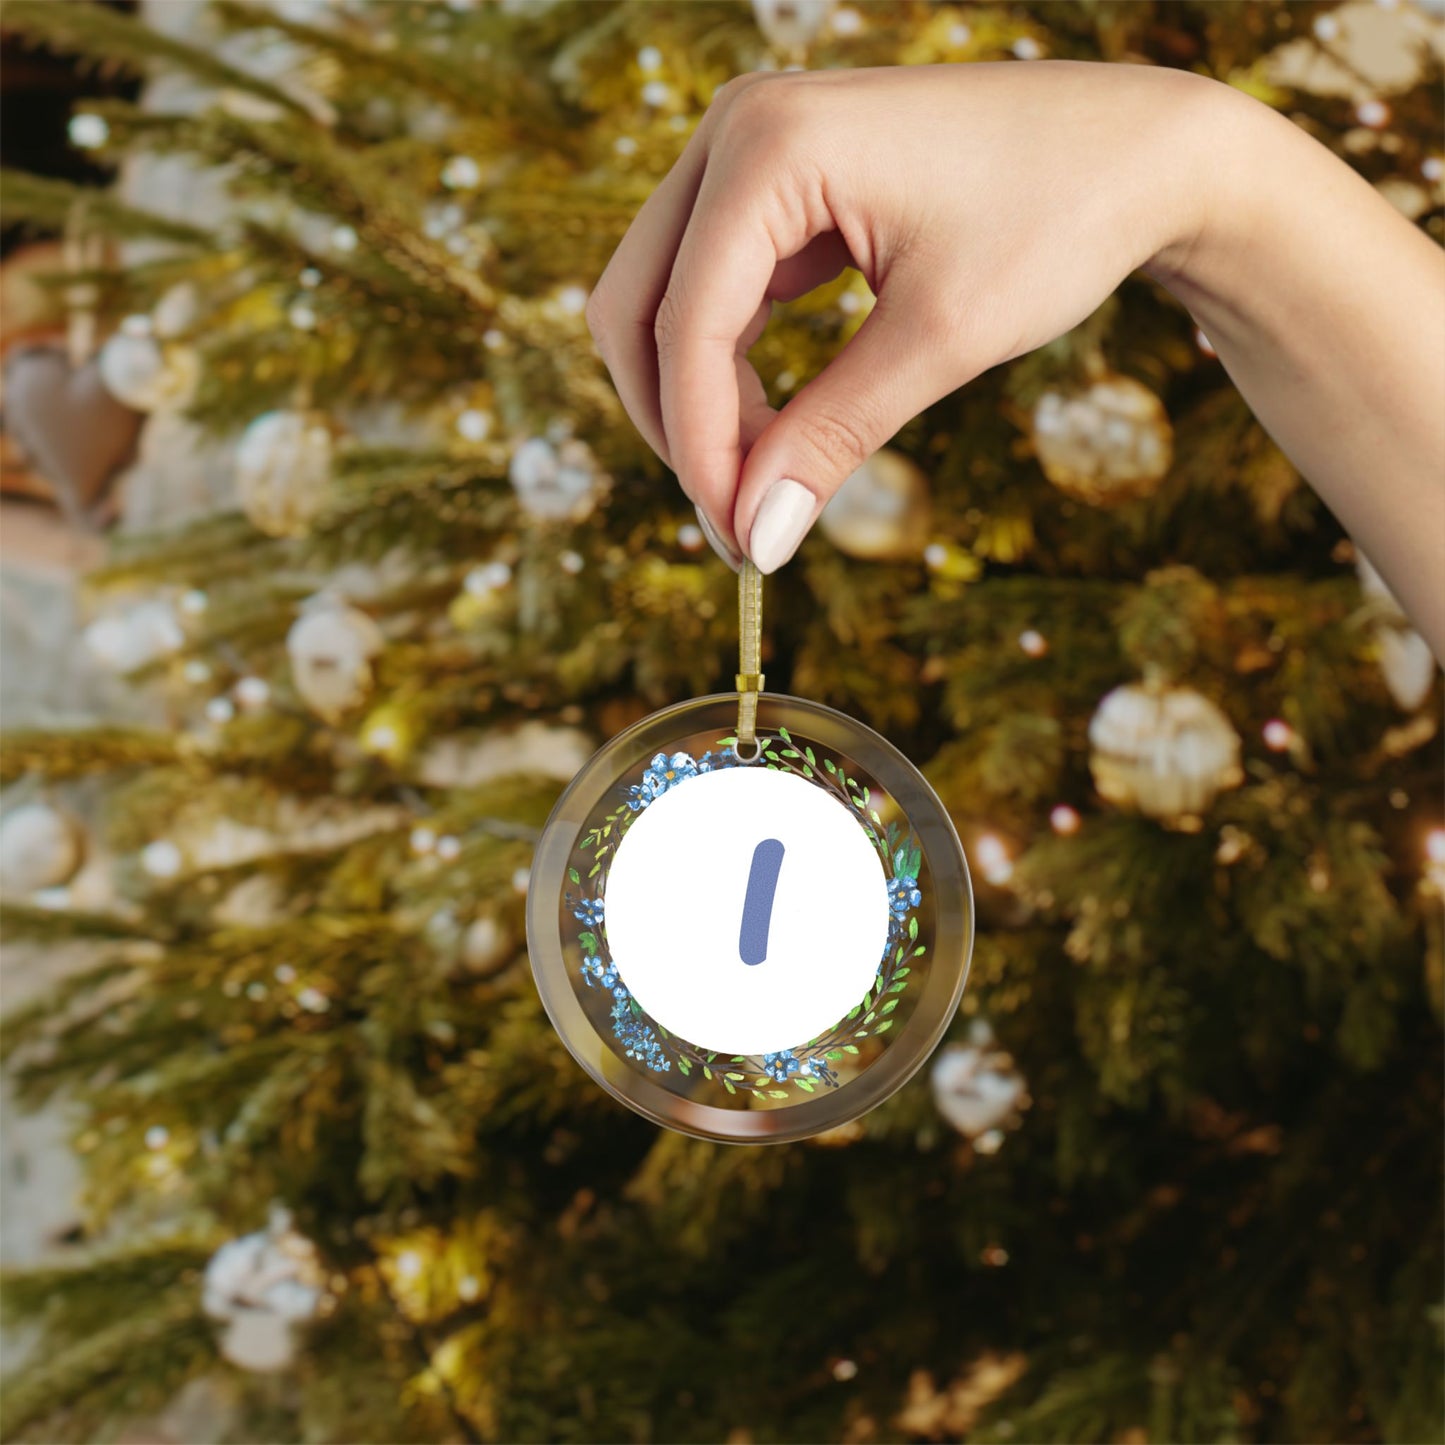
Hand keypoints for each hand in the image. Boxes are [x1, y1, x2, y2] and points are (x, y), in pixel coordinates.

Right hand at [585, 61, 1221, 571]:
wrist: (1141, 153)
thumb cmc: (1058, 220)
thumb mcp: (939, 342)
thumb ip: (832, 437)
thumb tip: (756, 537)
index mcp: (770, 146)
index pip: (685, 325)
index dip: (700, 448)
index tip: (739, 540)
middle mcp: (739, 130)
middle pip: (637, 307)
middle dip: (677, 424)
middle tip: (737, 522)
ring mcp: (753, 151)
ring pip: (665, 302)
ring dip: (698, 403)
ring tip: (764, 486)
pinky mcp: (778, 184)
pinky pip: (715, 291)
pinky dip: (731, 369)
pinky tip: (777, 430)